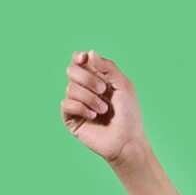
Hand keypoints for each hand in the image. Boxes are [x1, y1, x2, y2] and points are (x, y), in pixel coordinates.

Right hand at [60, 49, 145, 165]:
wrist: (127, 141)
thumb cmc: (129, 115)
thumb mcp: (123, 85)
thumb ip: (108, 67)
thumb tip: (89, 53)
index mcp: (96, 79)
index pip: (79, 62)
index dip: (78, 58)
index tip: (84, 59)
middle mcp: (84, 89)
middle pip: (71, 71)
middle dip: (87, 78)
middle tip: (103, 90)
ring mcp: (77, 104)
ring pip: (70, 88)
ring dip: (90, 98)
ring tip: (103, 110)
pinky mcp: (71, 119)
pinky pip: (66, 104)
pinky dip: (81, 108)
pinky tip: (93, 116)